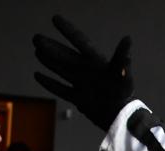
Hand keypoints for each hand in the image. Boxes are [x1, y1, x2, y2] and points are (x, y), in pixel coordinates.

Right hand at [33, 16, 133, 130]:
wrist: (120, 116)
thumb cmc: (123, 93)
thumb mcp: (123, 74)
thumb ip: (121, 57)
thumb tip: (128, 39)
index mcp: (96, 62)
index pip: (79, 41)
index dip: (68, 30)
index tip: (55, 19)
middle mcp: (87, 71)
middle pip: (65, 55)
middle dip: (51, 47)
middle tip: (36, 38)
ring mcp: (82, 84)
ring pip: (61, 69)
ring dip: (49, 61)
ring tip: (37, 51)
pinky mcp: (79, 98)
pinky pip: (61, 89)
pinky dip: (49, 83)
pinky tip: (38, 75)